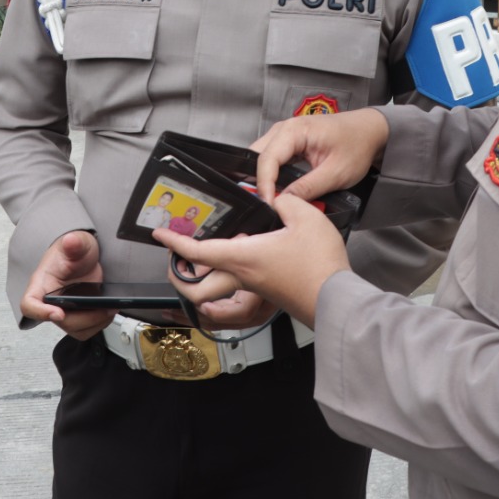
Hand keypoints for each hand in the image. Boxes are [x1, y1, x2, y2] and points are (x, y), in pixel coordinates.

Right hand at [21, 231, 113, 339]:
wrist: (83, 255)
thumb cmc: (73, 251)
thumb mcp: (76, 243)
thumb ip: (74, 243)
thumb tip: (70, 241)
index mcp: (41, 284)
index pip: (29, 304)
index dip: (40, 312)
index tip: (58, 312)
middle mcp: (49, 302)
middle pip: (60, 321)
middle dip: (83, 318)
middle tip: (102, 308)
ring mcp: (64, 311)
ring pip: (75, 329)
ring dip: (94, 323)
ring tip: (109, 308)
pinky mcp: (77, 316)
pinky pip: (86, 329)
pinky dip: (99, 323)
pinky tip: (108, 310)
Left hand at [156, 193, 349, 328]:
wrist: (337, 299)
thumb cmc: (320, 265)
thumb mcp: (305, 217)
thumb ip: (286, 201)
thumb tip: (278, 199)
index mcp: (243, 258)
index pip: (198, 252)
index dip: (175, 242)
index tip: (161, 234)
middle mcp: (244, 278)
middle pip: (198, 290)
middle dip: (180, 278)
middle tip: (175, 260)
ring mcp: (256, 290)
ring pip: (218, 292)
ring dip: (205, 279)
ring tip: (205, 257)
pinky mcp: (269, 295)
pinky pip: (240, 289)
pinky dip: (230, 275)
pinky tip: (245, 255)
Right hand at [252, 108, 388, 201]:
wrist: (369, 132)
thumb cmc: (356, 145)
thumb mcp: (335, 173)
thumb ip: (308, 188)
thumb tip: (283, 202)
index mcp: (294, 130)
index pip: (267, 159)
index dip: (264, 185)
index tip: (268, 205)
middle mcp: (284, 129)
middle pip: (257, 156)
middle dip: (257, 181)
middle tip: (266, 205)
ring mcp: (284, 135)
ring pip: (261, 158)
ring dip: (262, 179)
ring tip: (270, 200)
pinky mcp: (288, 143)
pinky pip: (271, 159)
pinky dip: (270, 175)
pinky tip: (276, 190)